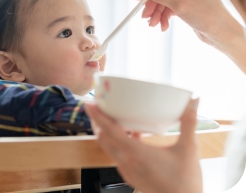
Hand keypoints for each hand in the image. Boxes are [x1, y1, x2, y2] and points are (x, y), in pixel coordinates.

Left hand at [85, 99, 202, 192]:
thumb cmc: (185, 181)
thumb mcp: (188, 149)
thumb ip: (189, 123)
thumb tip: (193, 101)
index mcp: (137, 154)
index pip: (110, 131)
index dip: (97, 116)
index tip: (89, 104)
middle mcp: (127, 162)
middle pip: (103, 138)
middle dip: (98, 122)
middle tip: (99, 107)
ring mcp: (127, 171)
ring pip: (109, 148)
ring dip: (107, 133)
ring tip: (113, 118)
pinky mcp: (130, 176)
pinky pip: (117, 156)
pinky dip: (117, 143)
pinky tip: (131, 136)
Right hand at [135, 0, 245, 73]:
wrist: (222, 34)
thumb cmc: (206, 16)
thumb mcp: (179, 5)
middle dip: (153, 5)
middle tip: (145, 17)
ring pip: (165, 2)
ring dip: (157, 14)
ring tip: (153, 25)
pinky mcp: (186, 6)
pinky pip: (170, 9)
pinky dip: (165, 18)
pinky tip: (163, 27)